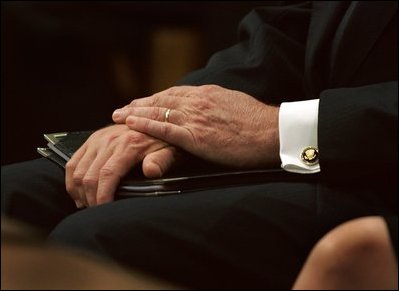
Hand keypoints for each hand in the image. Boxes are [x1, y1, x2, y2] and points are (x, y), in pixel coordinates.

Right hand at [65, 124, 177, 207]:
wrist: (155, 122)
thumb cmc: (163, 141)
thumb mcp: (169, 151)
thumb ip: (161, 161)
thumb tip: (151, 170)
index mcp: (128, 145)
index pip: (107, 174)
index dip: (102, 196)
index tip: (103, 210)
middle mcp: (109, 140)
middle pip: (89, 176)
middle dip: (90, 199)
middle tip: (96, 213)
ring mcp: (98, 139)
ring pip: (77, 170)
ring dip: (79, 192)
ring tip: (88, 205)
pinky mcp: (91, 140)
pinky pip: (73, 162)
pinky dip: (72, 180)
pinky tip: (79, 193)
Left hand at [112, 85, 279, 167]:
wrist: (271, 132)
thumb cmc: (257, 122)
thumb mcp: (234, 104)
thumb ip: (216, 104)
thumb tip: (209, 107)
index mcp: (207, 94)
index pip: (174, 94)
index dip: (155, 98)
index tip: (142, 102)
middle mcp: (196, 101)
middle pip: (161, 100)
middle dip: (139, 104)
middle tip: (122, 109)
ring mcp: (194, 118)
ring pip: (157, 111)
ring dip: (135, 113)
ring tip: (118, 116)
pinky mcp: (195, 136)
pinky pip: (163, 128)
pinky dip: (144, 125)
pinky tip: (130, 124)